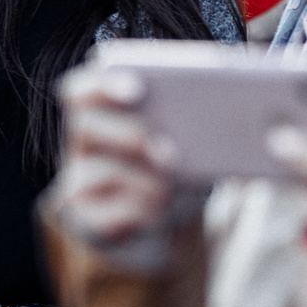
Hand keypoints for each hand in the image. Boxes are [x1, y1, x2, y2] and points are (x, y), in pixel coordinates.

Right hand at [52, 64, 177, 248]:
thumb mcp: (190, 141)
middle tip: (170, 151)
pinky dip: (138, 211)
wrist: (171, 221)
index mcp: (101, 113)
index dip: (101, 85)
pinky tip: (161, 210)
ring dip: (143, 179)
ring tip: (175, 187)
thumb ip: (195, 117)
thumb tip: (229, 99)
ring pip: (97, 172)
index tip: (137, 89)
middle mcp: (81, 145)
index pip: (81, 90)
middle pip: (83, 125)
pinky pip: (104, 214)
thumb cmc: (178, 168)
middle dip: (128, 134)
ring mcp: (78, 183)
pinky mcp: (86, 221)